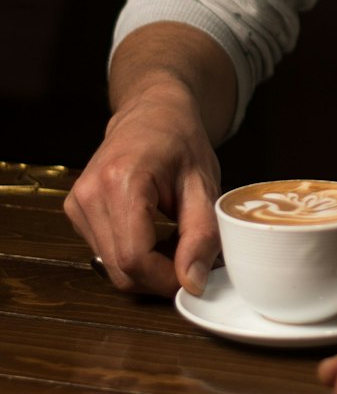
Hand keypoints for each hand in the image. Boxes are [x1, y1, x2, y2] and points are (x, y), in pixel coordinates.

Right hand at [64, 76, 221, 299]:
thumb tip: (193, 282)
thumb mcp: (203, 184)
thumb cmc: (180, 140)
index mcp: (122, 181)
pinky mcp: (76, 210)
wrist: (152, 112)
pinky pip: (104, 253)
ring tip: (175, 243)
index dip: (166, 279)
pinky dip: (132, 256)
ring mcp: (77, 203)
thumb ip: (201, 234)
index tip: (195, 278)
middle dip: (159, 278)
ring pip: (111, 266)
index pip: (136, 257)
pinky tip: (154, 235)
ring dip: (147, 269)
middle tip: (191, 262)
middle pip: (121, 268)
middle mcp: (91, 193)